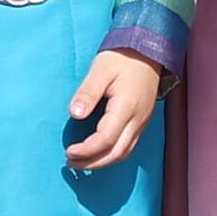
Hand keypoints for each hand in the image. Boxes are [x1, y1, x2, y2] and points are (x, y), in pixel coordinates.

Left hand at [64, 48, 165, 172]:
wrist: (148, 52)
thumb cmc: (122, 58)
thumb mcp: (100, 70)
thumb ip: (87, 93)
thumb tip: (75, 114)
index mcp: (126, 107)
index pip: (105, 138)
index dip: (86, 150)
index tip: (68, 151)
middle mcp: (137, 119)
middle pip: (116, 153)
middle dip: (93, 162)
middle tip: (71, 162)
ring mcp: (142, 122)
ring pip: (124, 153)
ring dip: (102, 162)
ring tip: (82, 162)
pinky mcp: (142, 122)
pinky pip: (129, 146)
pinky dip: (112, 155)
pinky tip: (98, 153)